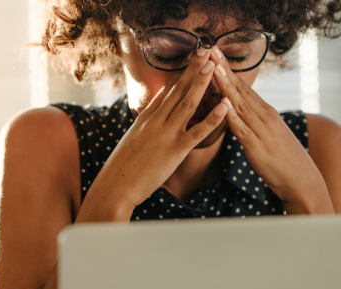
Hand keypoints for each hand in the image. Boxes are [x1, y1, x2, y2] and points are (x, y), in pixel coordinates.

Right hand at [76, 47, 227, 221]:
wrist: (115, 185)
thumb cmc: (124, 166)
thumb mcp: (134, 137)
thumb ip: (148, 119)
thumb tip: (159, 102)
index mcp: (148, 117)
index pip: (169, 90)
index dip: (183, 73)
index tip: (195, 57)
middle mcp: (157, 120)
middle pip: (179, 90)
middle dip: (194, 69)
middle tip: (207, 50)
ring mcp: (166, 134)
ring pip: (188, 104)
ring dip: (202, 83)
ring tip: (214, 66)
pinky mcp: (175, 150)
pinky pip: (197, 132)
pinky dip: (212, 119)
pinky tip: (225, 107)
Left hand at [208, 47, 333, 214]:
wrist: (303, 182)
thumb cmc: (285, 161)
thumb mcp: (271, 136)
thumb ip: (256, 123)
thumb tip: (241, 114)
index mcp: (267, 113)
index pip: (244, 87)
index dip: (228, 70)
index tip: (215, 53)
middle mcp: (265, 118)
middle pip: (241, 90)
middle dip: (224, 69)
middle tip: (209, 49)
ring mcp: (262, 131)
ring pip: (240, 105)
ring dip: (225, 86)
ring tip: (213, 68)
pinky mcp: (257, 148)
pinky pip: (242, 130)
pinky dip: (232, 116)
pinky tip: (223, 104)